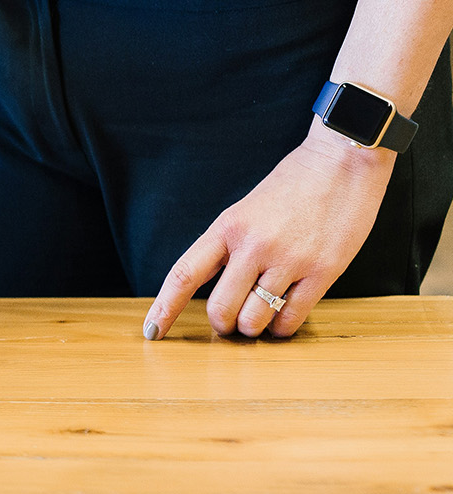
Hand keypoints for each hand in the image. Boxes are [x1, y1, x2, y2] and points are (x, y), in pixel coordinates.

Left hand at [144, 121, 394, 339]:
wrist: (342, 162)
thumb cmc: (292, 187)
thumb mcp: (245, 211)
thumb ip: (228, 246)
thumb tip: (213, 288)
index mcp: (227, 227)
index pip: (184, 275)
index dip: (164, 308)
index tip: (152, 331)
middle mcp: (253, 245)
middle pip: (220, 308)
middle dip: (222, 325)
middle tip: (230, 323)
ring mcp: (289, 259)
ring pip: (255, 319)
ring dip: (253, 329)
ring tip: (259, 321)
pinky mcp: (323, 271)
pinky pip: (292, 317)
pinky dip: (282, 328)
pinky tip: (282, 320)